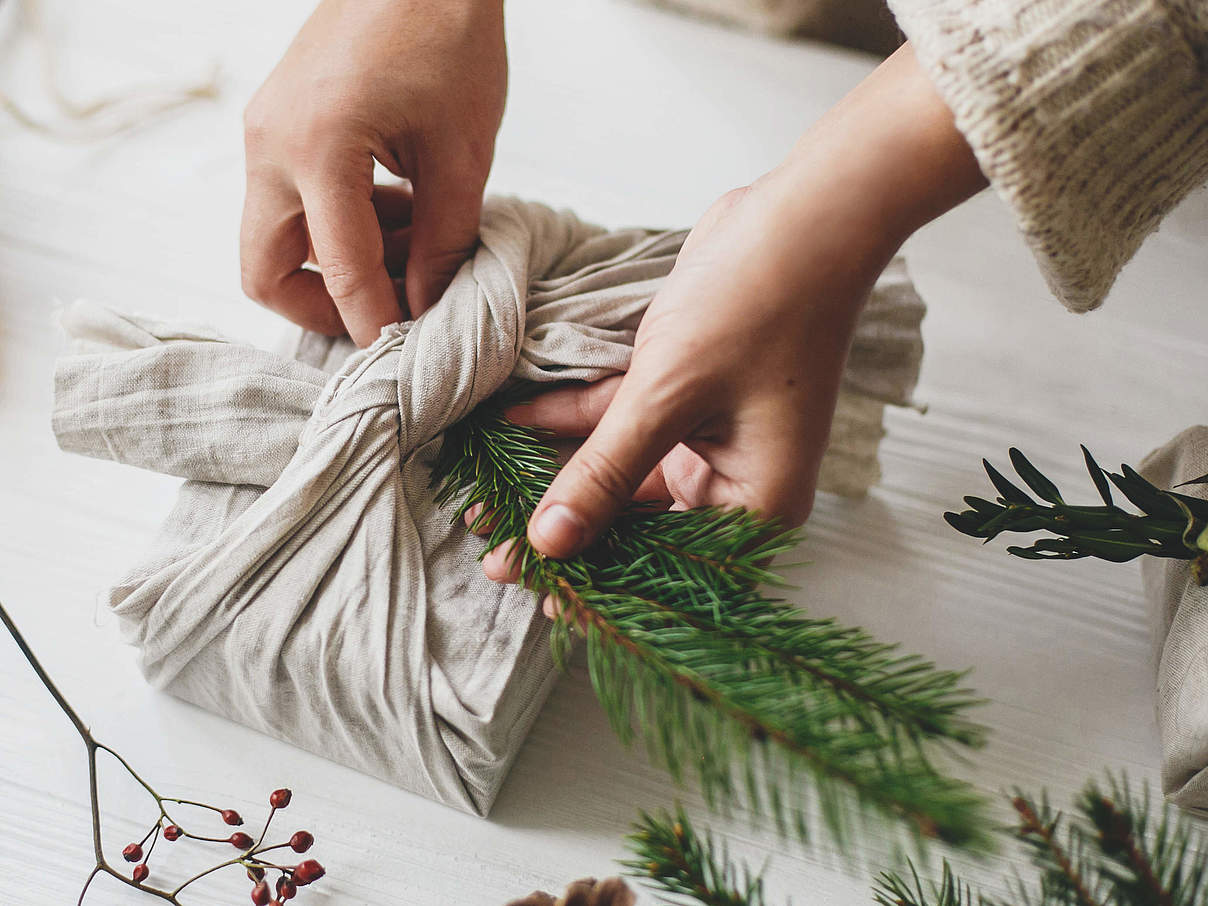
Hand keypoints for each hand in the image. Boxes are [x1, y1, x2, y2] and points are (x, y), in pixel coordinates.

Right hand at [240, 0, 506, 345]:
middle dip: (323, 309)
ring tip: (412, 252)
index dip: (377, 325)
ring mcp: (264, 132)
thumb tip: (428, 307)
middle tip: (387, 316)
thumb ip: (443, 240)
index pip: (341, 272)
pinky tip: (397, 215)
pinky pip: (290, 201)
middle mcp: (269, 146)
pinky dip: (335, 225)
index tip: (406, 359)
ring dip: (335, 264)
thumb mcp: (461, 152)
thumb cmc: (446, 35)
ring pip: (275, 239)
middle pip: (265, 271)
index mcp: (317, 149)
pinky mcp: (277, 122)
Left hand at [471, 44, 986, 595]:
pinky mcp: (685, 394)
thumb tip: (551, 542)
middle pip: (636, 524)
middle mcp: (734, 481)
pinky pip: (619, 420)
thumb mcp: (667, 398)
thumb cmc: (757, 307)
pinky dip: (570, 420)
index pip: (665, 565)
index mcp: (754, 504)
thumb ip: (604, 472)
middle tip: (495, 554)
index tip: (537, 595)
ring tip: (486, 500)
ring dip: (555, 475)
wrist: (800, 216)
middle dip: (565, 530)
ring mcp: (708, 436)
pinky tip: (511, 424)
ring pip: (618, 470)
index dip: (598, 581)